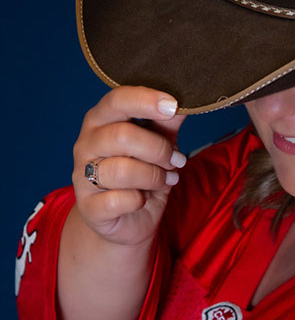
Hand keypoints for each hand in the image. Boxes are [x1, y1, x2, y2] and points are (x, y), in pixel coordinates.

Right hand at [72, 86, 185, 246]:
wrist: (128, 218)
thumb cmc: (142, 175)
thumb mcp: (158, 146)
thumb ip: (167, 124)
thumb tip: (186, 100)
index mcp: (101, 122)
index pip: (116, 100)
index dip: (145, 100)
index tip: (173, 106)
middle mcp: (86, 145)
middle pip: (122, 135)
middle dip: (159, 149)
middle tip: (177, 161)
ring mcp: (83, 176)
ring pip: (121, 170)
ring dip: (154, 177)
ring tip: (166, 180)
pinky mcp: (88, 207)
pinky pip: (118, 200)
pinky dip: (139, 200)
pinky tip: (143, 200)